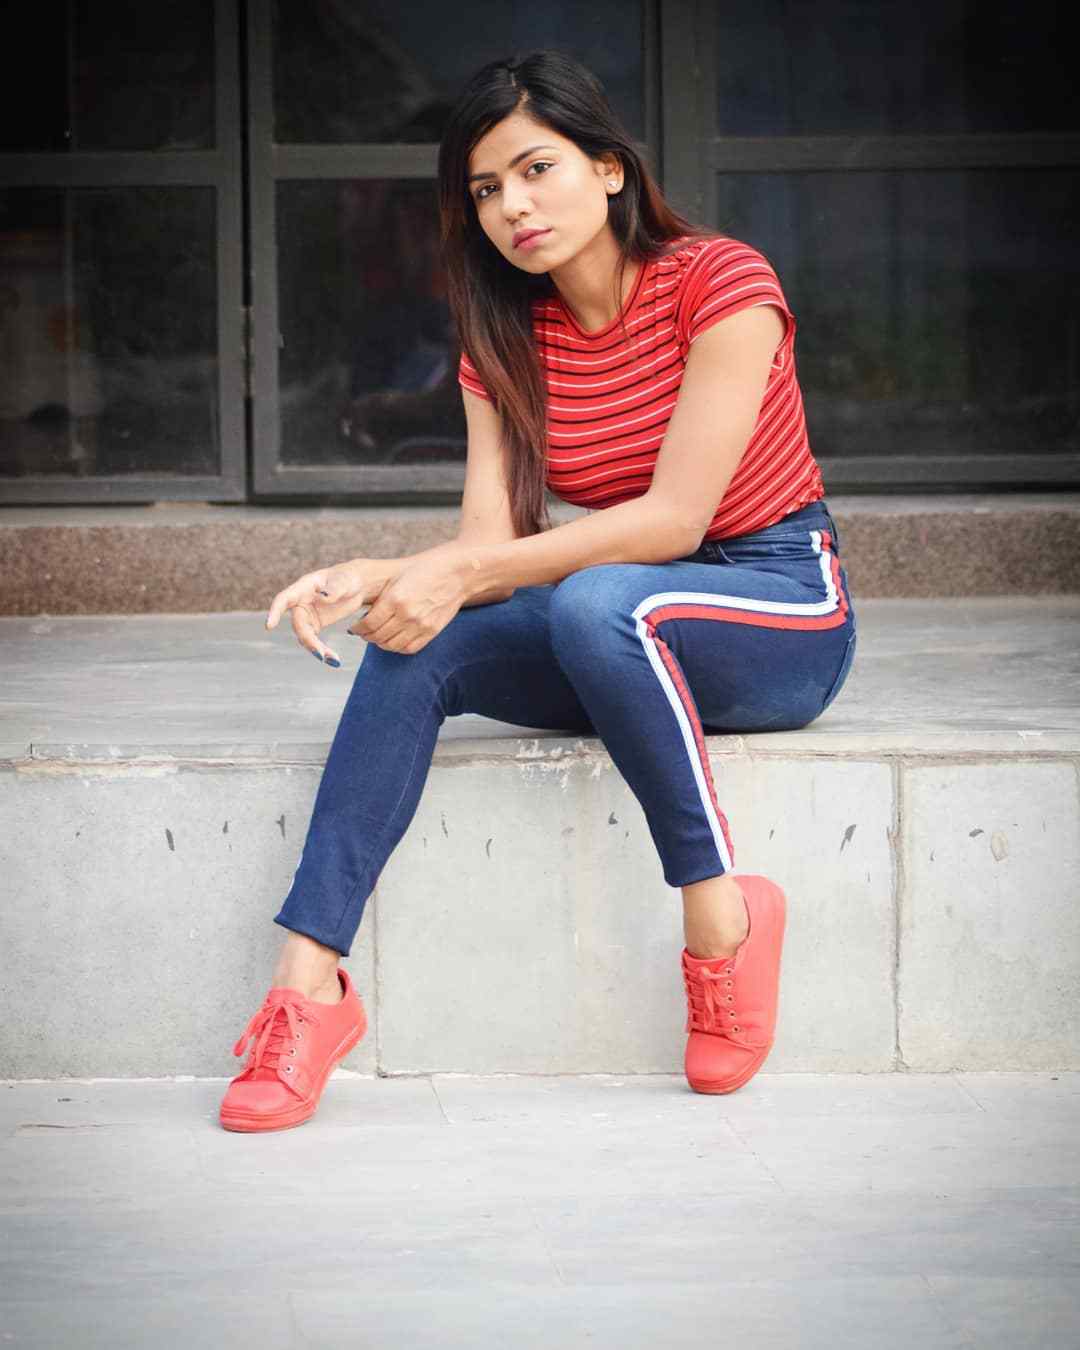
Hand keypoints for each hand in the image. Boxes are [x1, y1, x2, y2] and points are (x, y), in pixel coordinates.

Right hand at [265, 558, 394, 664]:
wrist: (355, 585)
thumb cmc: (348, 578)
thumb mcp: (344, 580)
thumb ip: (335, 588)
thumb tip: (323, 597)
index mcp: (304, 587)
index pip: (284, 598)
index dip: (275, 611)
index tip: (269, 626)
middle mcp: (301, 602)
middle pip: (298, 624)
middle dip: (308, 640)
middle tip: (322, 655)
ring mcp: (307, 615)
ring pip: (305, 635)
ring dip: (316, 649)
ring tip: (333, 660)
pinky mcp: (315, 625)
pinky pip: (314, 640)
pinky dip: (323, 651)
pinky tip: (334, 660)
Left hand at [347, 547, 470, 653]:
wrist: (455, 574)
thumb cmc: (424, 571)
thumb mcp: (396, 579)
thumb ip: (380, 598)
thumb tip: (363, 616)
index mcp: (395, 599)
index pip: (368, 624)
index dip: (358, 628)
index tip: (355, 627)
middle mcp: (407, 615)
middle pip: (378, 637)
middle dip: (366, 636)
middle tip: (363, 632)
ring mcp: (421, 625)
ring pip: (391, 645)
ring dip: (380, 643)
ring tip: (377, 636)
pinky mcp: (431, 632)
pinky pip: (409, 648)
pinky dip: (397, 647)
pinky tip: (393, 640)